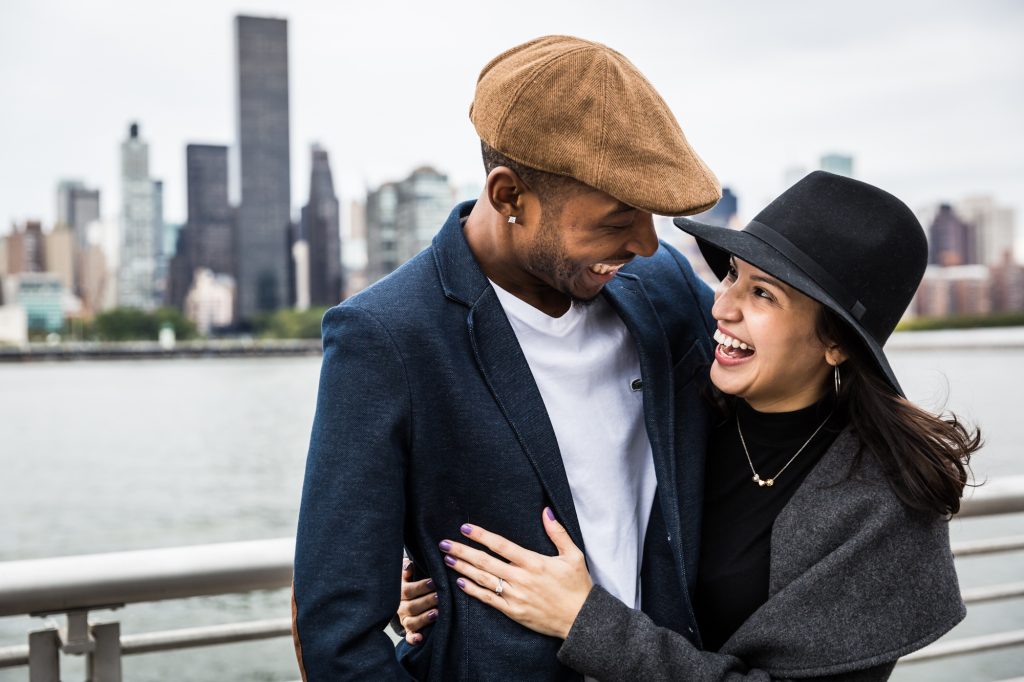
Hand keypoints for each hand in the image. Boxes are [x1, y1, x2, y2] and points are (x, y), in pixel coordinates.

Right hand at [397, 560, 438, 644]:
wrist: (404, 598)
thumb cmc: (411, 581)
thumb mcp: (407, 573)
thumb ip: (407, 569)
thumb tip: (409, 566)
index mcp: (400, 591)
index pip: (408, 590)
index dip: (421, 587)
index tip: (434, 582)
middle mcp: (400, 607)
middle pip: (411, 607)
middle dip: (427, 602)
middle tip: (440, 597)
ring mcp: (404, 619)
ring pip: (411, 622)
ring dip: (423, 619)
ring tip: (437, 613)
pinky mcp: (409, 631)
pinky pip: (409, 637)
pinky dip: (413, 639)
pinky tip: (420, 638)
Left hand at [438, 508, 591, 638]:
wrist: (581, 620)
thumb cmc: (578, 586)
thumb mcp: (573, 555)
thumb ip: (558, 533)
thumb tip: (546, 511)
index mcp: (534, 562)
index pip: (501, 545)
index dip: (481, 536)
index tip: (465, 528)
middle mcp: (521, 578)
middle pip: (485, 562)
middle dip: (463, 551)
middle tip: (445, 543)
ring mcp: (515, 596)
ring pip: (483, 580)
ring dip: (463, 569)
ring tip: (448, 559)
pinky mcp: (513, 612)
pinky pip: (488, 600)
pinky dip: (473, 591)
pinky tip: (460, 583)